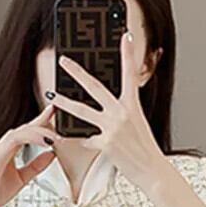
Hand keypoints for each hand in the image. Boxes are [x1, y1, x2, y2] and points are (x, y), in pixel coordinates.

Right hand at [0, 103, 59, 206]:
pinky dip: (31, 138)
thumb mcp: (23, 178)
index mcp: (8, 149)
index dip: (40, 121)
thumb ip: (36, 166)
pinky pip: (15, 140)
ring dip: (39, 131)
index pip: (26, 132)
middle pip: (24, 127)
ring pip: (21, 131)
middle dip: (41, 120)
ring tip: (55, 136)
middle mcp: (2, 146)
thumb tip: (52, 155)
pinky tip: (44, 141)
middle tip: (56, 113)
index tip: (53, 113)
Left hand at [49, 30, 167, 190]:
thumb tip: (112, 104)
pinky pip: (86, 139)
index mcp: (132, 105)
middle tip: (64, 61)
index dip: (128, 54)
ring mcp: (112, 128)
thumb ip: (124, 110)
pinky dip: (82, 140)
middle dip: (77, 72)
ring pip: (82, 111)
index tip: (125, 36)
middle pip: (95, 87)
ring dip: (65, 103)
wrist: (152, 170)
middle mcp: (121, 113)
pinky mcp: (105, 144)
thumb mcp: (139, 123)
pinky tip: (78, 139)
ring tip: (53, 96)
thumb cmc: (145, 148)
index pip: (130, 74)